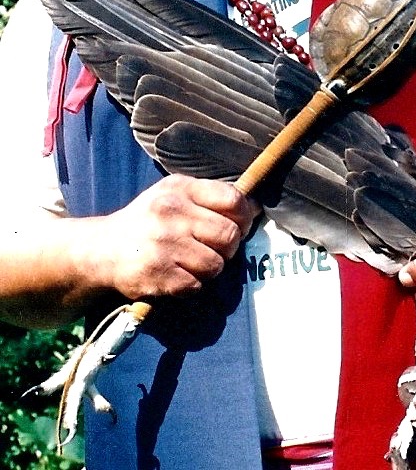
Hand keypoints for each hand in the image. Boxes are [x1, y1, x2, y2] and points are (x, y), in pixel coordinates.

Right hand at [94, 175, 257, 299]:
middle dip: (228, 247)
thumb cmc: (149, 220)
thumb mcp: (174, 194)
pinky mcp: (157, 274)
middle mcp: (171, 212)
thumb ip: (210, 197)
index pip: (234, 200)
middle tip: (214, 248)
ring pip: (216, 264)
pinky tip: (177, 275)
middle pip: (229, 236)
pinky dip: (192, 285)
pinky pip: (197, 285)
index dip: (244, 217)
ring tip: (192, 262)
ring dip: (210, 268)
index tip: (238, 225)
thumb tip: (254, 207)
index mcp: (180, 188)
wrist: (102, 248)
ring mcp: (163, 244)